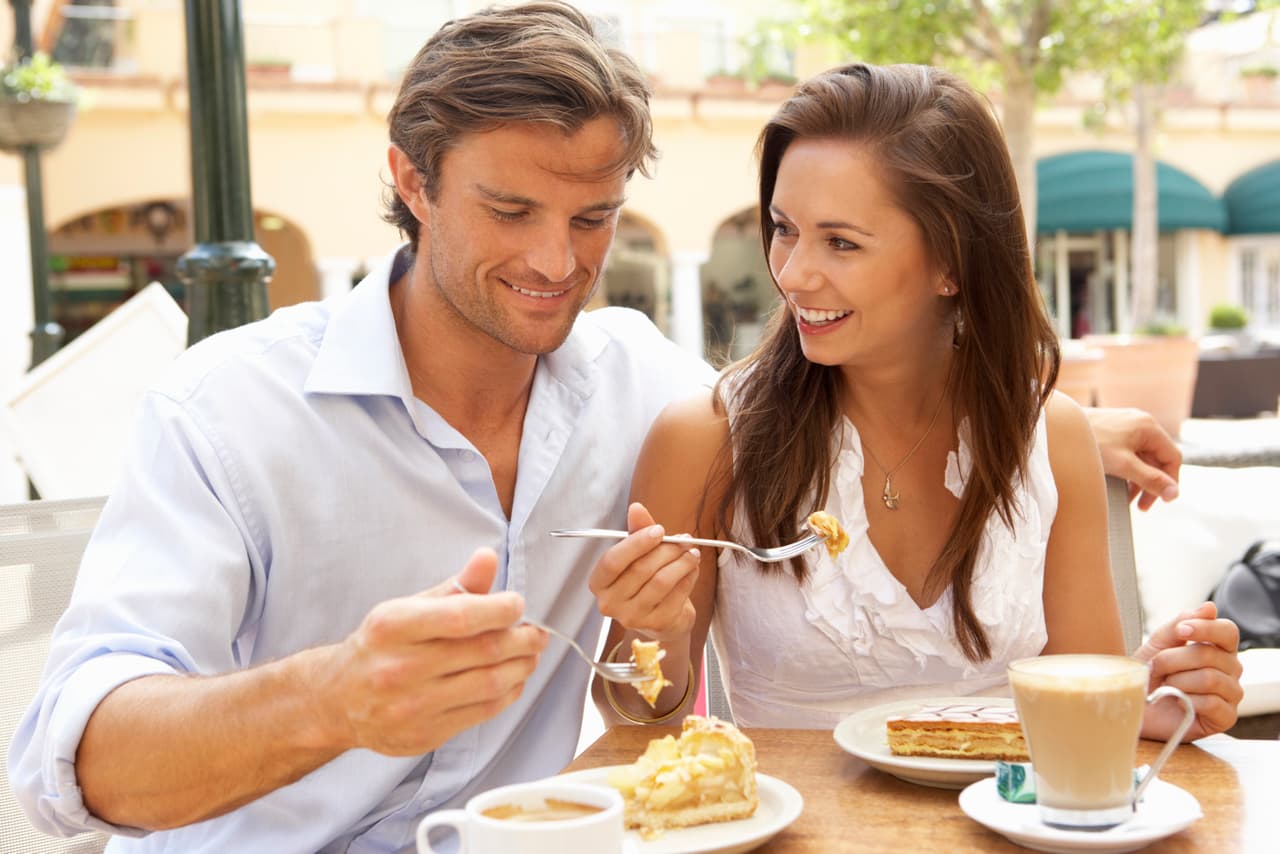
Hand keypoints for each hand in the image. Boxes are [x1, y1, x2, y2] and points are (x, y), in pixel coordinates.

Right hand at [315, 547, 546, 755]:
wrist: (338, 700)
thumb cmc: (381, 645)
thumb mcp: (407, 608)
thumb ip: (453, 587)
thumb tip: (487, 557)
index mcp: (392, 627)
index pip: (459, 617)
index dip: (498, 610)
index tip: (518, 604)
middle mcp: (399, 668)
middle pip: (481, 652)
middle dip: (521, 639)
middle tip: (537, 632)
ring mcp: (411, 706)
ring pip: (488, 684)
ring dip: (521, 666)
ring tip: (531, 653)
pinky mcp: (424, 734)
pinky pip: (482, 712)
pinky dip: (508, 692)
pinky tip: (514, 678)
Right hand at [588, 502, 699, 641]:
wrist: (663, 617)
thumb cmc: (645, 580)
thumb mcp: (639, 554)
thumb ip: (637, 531)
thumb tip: (636, 508)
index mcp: (599, 582)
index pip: (612, 561)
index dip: (637, 543)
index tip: (659, 530)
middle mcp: (610, 603)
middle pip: (640, 569)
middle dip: (667, 550)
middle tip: (684, 540)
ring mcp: (632, 617)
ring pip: (661, 581)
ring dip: (682, 562)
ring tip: (692, 552)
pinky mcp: (656, 624)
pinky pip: (677, 595)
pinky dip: (688, 577)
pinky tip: (692, 569)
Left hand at [1085, 407, 1180, 510]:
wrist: (1056, 428)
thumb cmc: (1090, 443)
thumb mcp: (1123, 465)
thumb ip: (1150, 479)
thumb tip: (1174, 494)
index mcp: (1149, 427)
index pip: (1172, 457)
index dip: (1171, 481)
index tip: (1163, 501)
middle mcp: (1141, 423)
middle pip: (1157, 459)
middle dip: (1151, 484)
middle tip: (1142, 507)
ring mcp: (1127, 425)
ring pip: (1142, 458)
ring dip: (1138, 479)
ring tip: (1128, 500)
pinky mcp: (1113, 431)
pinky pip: (1129, 454)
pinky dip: (1127, 470)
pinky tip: (1118, 485)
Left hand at [1135, 601, 1242, 740]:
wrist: (1134, 703)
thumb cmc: (1149, 673)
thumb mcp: (1159, 642)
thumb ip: (1182, 623)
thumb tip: (1210, 607)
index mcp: (1218, 648)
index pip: (1228, 631)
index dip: (1205, 628)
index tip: (1181, 632)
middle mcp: (1230, 669)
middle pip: (1211, 655)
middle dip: (1173, 659)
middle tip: (1155, 667)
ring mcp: (1231, 693)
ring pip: (1210, 678)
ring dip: (1177, 681)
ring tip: (1166, 685)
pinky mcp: (1226, 717)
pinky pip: (1211, 703)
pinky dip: (1186, 700)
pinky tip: (1178, 701)